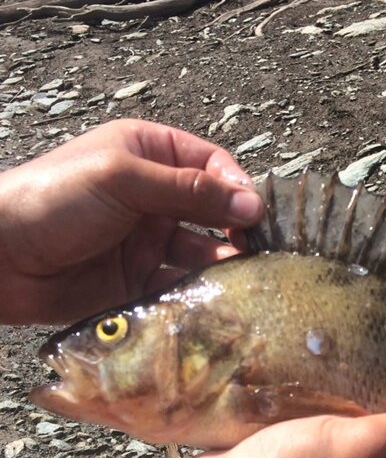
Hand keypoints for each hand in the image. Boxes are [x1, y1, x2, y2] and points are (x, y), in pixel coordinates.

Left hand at [0, 119, 263, 323]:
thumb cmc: (52, 199)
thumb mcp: (123, 178)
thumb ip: (189, 190)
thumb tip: (252, 203)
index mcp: (149, 155)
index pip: (211, 166)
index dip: (237, 187)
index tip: (256, 214)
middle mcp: (153, 198)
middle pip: (214, 212)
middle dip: (239, 230)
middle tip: (261, 253)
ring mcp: (146, 243)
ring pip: (202, 254)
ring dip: (224, 267)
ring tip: (245, 282)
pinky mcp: (138, 284)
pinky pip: (179, 289)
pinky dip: (199, 296)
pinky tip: (216, 303)